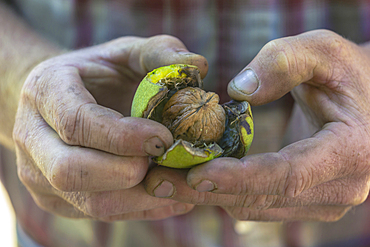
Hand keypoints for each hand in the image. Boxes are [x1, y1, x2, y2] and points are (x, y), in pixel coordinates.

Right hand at [13, 35, 207, 220]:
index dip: (121, 136)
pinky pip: (101, 213)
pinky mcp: (57, 198)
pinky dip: (141, 207)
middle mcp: (32, 137)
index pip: (75, 122)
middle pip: (70, 171)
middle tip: (165, 159)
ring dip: (139, 196)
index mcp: (45, 92)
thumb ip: (159, 53)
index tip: (163, 137)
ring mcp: (39, 174)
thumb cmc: (99, 75)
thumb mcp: (125, 53)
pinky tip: (169, 193)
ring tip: (175, 179)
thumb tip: (198, 66)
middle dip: (127, 171)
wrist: (62, 101)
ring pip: (88, 202)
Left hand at [144, 30, 369, 220]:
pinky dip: (225, 193)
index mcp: (352, 151)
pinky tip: (193, 179)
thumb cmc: (347, 72)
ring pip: (257, 207)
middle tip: (157, 182)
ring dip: (209, 196)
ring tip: (165, 181)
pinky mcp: (308, 201)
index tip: (193, 174)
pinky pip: (259, 204)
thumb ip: (283, 62)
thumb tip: (237, 91)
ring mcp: (325, 200)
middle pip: (264, 199)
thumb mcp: (322, 51)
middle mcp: (342, 187)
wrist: (368, 102)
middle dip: (208, 192)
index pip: (288, 175)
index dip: (239, 177)